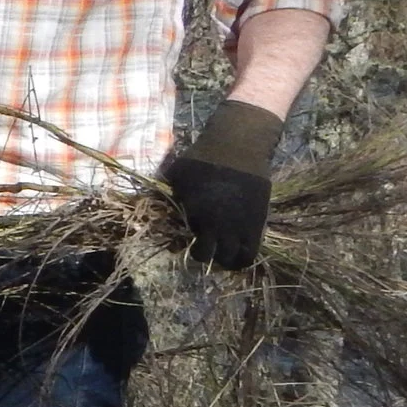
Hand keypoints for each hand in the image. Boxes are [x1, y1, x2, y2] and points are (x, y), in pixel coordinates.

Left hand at [165, 98, 282, 270]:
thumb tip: (148, 208)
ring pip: (229, 258)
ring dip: (222, 261)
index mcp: (194, 212)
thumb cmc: (203, 158)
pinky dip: (242, 260)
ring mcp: (238, 225)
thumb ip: (164, 194)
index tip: (180, 245)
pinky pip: (250, 253)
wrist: (238, 145)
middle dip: (201, 255)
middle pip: (205, 256)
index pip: (180, 242)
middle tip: (201, 249)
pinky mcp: (257, 223)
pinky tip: (236, 256)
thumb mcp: (175, 174)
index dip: (179, 248)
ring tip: (220, 256)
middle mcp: (216, 223)